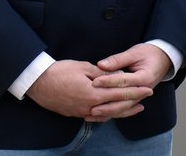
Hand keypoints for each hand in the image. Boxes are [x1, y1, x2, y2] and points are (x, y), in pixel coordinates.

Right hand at [25, 59, 151, 120]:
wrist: (37, 82)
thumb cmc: (60, 71)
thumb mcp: (84, 67)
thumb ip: (103, 74)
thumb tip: (118, 76)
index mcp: (92, 94)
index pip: (119, 94)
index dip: (135, 92)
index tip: (148, 89)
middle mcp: (87, 106)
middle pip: (115, 107)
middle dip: (133, 102)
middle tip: (146, 97)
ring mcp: (80, 112)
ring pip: (106, 114)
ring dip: (121, 111)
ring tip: (135, 108)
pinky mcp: (73, 113)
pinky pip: (94, 117)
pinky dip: (106, 115)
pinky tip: (112, 112)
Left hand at [87, 43, 171, 120]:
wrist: (163, 60)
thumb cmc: (148, 54)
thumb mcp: (135, 52)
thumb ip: (118, 59)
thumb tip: (101, 64)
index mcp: (145, 77)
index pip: (124, 81)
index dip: (109, 81)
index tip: (95, 81)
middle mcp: (143, 90)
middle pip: (124, 100)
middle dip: (107, 103)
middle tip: (90, 103)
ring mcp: (140, 97)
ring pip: (122, 108)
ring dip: (107, 112)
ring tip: (91, 114)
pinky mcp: (135, 100)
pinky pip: (122, 110)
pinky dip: (110, 114)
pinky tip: (98, 117)